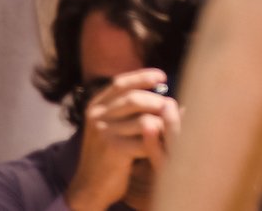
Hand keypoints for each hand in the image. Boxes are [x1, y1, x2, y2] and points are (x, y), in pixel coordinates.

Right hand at [67, 68, 178, 210]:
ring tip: (169, 129)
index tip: (162, 77)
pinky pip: (146, 141)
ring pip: (145, 120)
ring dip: (162, 124)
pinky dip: (158, 143)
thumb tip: (161, 86)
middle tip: (171, 108)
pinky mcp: (114, 151)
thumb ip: (126, 105)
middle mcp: (96, 117)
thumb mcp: (109, 123)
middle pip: (135, 99)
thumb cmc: (108, 151)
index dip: (143, 77)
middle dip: (158, 102)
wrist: (90, 185)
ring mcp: (103, 134)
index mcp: (94, 106)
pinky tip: (161, 146)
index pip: (120, 83)